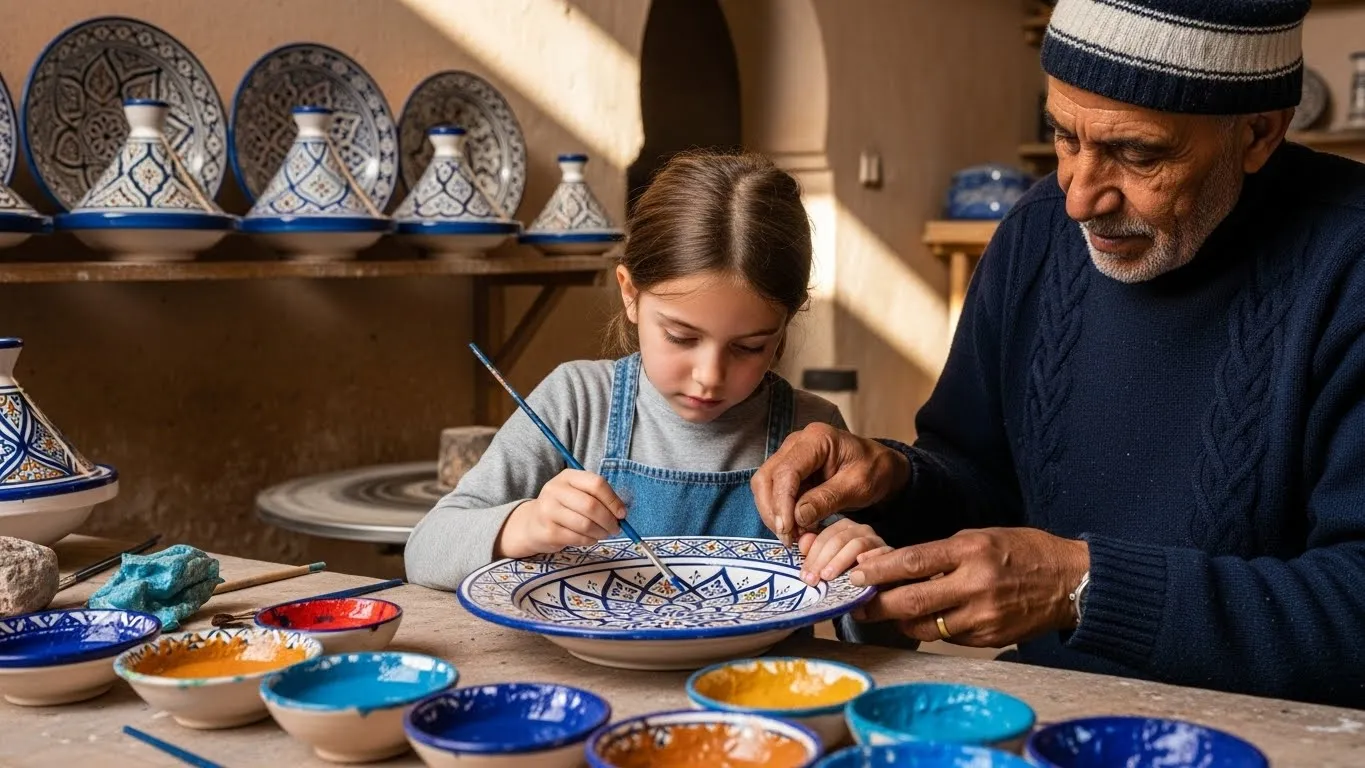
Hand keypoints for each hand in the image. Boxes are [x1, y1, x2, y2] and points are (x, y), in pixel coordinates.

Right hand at [495, 470, 625, 558]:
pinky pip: (578, 538)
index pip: (596, 483)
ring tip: (603, 534)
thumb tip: (621, 513)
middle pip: (591, 505)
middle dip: (609, 520)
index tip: (622, 513)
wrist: (532, 523)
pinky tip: (590, 538)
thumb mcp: (577, 493)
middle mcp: (555, 490)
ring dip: (601, 532)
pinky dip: (590, 540)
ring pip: (585, 524)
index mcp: (567, 476)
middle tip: (616, 528)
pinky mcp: (548, 531)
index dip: (613, 500)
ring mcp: (548, 510)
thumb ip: (598, 498)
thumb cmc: (563, 507)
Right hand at [751, 423, 910, 544]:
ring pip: (764, 486)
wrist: (882, 467)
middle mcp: (796, 443)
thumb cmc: (875, 471)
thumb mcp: (858, 486)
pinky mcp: (790, 471)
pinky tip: (795, 529)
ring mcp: (790, 456)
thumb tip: (797, 517)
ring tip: (792, 536)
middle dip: (772, 511)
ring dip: (773, 514)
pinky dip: (780, 513)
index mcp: (816, 439)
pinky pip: (774, 492)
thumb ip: (827, 499)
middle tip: (788, 538)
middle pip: (767, 478)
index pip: (786, 472)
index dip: (782, 503)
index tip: (788, 530)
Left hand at [797, 519, 891, 585]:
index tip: (804, 575)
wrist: (876, 585)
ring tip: (828, 576)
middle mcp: (860, 530)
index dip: (812, 556)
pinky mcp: (889, 552)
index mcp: (843, 528)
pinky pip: (880, 553)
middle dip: (822, 560)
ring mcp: (876, 540)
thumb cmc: (849, 574)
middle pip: (838, 539)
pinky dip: (868, 560)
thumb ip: (814, 552)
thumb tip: (801, 544)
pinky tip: (857, 572)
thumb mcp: (828, 564)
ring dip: (840, 561)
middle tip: (814, 579)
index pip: (824, 537)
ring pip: (856, 544)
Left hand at [849, 528, 1088, 646]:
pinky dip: (932, 628)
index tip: (855, 575)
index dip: (879, 571)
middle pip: (911, 602)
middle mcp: (975, 585)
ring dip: (900, 620)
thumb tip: (893, 565)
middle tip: (856, 605)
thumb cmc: (1023, 552)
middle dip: (877, 605)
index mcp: (970, 551)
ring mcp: (982, 617)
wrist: (1071, 582)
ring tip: (887, 612)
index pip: (913, 562)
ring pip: (925, 626)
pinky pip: (948, 637)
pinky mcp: (989, 639)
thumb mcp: (981, 537)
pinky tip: (926, 618)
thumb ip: (940, 553)